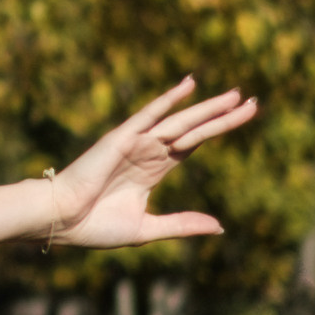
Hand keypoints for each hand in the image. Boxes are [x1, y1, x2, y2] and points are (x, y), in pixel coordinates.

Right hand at [43, 78, 256, 250]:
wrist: (62, 221)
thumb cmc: (95, 227)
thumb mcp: (148, 229)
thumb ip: (182, 224)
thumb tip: (219, 227)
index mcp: (153, 170)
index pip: (193, 144)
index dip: (218, 130)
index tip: (244, 117)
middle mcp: (149, 152)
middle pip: (194, 130)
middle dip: (223, 116)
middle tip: (252, 102)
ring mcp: (136, 143)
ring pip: (180, 122)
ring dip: (207, 108)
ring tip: (236, 96)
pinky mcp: (122, 139)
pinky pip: (150, 115)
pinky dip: (169, 99)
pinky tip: (190, 85)